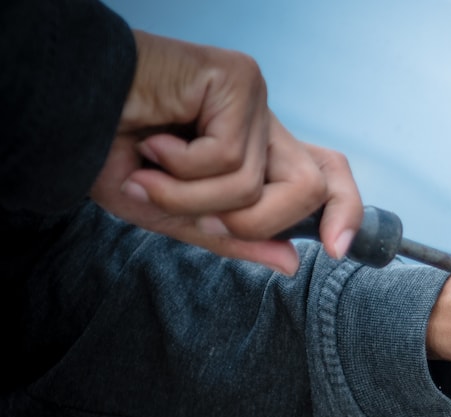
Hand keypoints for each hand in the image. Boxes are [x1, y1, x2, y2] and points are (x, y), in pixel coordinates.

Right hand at [88, 31, 360, 274]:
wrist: (64, 113)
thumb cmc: (109, 153)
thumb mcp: (174, 216)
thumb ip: (232, 239)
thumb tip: (291, 262)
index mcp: (256, 153)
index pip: (327, 175)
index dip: (346, 209)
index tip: (336, 249)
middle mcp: (262, 124)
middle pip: (313, 185)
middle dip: (256, 223)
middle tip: (203, 219)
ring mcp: (253, 100)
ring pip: (261, 184)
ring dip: (197, 200)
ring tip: (154, 174)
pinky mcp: (237, 79)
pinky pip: (230, 157)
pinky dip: (182, 168)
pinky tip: (153, 143)